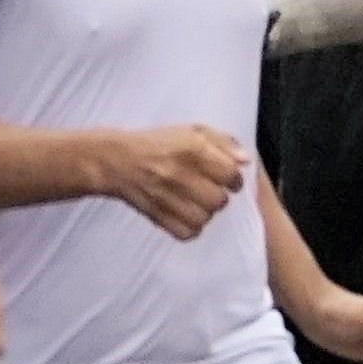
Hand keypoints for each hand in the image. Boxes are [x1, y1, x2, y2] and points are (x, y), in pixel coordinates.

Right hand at [98, 124, 247, 239]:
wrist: (116, 160)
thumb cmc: (157, 144)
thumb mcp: (191, 131)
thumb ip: (223, 142)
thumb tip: (245, 161)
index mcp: (192, 148)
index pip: (231, 174)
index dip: (232, 177)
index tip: (226, 177)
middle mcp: (180, 173)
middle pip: (219, 200)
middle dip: (218, 195)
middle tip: (207, 189)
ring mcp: (167, 196)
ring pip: (205, 218)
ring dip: (204, 212)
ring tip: (195, 201)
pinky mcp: (157, 216)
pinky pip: (188, 232)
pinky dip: (190, 226)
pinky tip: (185, 213)